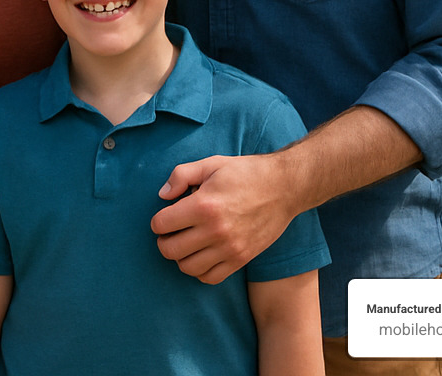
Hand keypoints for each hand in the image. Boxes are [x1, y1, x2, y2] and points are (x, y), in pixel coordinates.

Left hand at [149, 153, 294, 284]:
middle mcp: (215, 231)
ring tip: (185, 243)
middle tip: (170, 232)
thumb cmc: (245, 173)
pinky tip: (201, 255)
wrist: (284, 187)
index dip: (158, 220)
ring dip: (180, 257)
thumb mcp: (210, 164)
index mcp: (204, 205)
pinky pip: (210, 277)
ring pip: (187, 267)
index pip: (161, 224)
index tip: (164, 216)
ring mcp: (230, 248)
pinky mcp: (242, 259)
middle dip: (163, 240)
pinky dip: (199, 270)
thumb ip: (181, 175)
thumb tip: (162, 195)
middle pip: (170, 250)